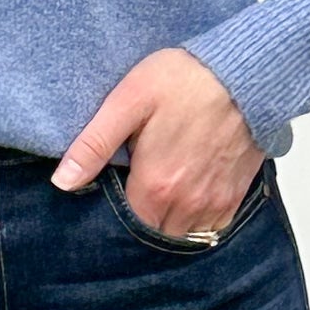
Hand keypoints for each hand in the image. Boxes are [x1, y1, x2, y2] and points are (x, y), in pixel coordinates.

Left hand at [54, 46, 263, 237]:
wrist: (247, 74)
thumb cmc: (185, 80)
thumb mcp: (128, 101)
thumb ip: (94, 145)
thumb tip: (62, 181)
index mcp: (155, 186)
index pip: (124, 227)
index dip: (112, 216)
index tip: (109, 197)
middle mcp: (186, 204)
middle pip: (153, 234)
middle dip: (139, 220)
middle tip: (132, 191)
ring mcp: (214, 204)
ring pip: (181, 235)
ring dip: (166, 223)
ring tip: (156, 195)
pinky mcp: (234, 196)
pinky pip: (210, 229)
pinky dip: (195, 221)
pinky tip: (184, 196)